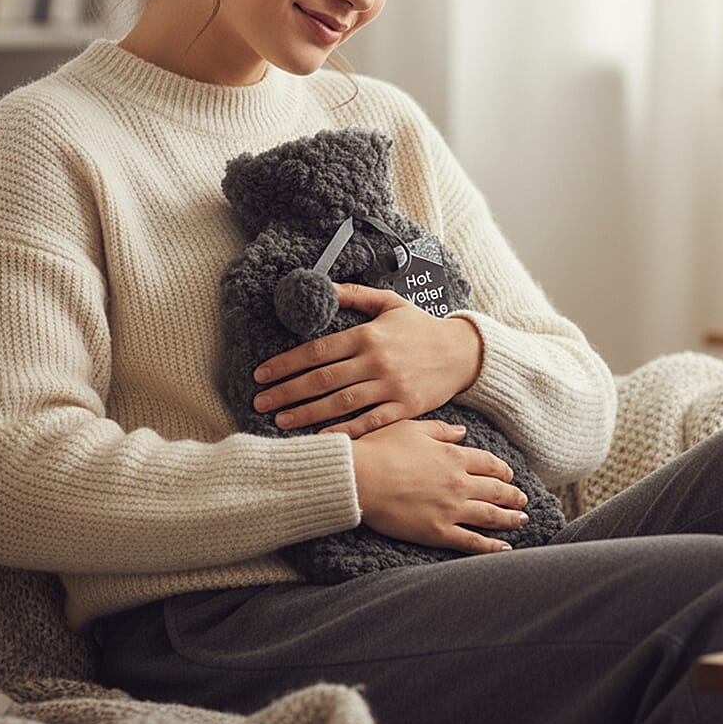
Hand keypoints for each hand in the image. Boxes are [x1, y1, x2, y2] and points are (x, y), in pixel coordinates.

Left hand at [252, 283, 482, 436]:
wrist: (463, 353)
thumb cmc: (422, 327)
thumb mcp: (390, 303)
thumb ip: (355, 294)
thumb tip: (321, 286)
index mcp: (369, 334)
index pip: (318, 350)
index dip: (286, 363)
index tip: (261, 374)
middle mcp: (377, 361)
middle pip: (322, 379)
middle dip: (287, 391)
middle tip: (259, 402)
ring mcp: (391, 386)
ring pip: (341, 403)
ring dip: (307, 413)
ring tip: (280, 420)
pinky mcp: (405, 408)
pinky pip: (370, 422)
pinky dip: (345, 431)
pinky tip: (323, 437)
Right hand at [351, 418, 528, 553]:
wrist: (360, 477)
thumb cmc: (380, 448)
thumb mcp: (413, 428)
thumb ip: (441, 431)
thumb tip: (462, 432)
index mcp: (453, 456)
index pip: (488, 463)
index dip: (502, 470)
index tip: (509, 475)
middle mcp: (458, 482)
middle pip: (495, 490)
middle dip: (512, 495)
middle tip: (522, 500)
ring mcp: (450, 509)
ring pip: (490, 516)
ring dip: (510, 518)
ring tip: (522, 520)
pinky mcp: (437, 532)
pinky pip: (471, 541)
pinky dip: (491, 546)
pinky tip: (505, 548)